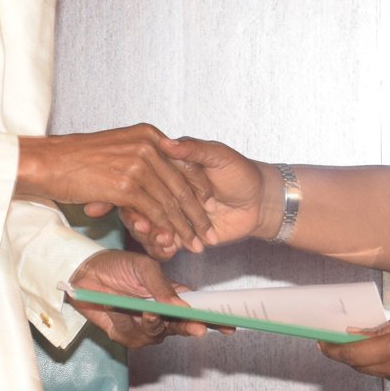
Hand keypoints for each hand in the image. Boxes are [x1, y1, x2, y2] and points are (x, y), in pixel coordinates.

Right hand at [17, 125, 217, 253]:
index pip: (185, 162)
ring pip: (172, 201)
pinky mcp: (126, 184)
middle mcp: (148, 145)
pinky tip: (172, 242)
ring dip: (186, 226)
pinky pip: (155, 211)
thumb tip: (155, 174)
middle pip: (182, 183)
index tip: (208, 206)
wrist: (47, 161)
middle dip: (197, 212)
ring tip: (196, 243)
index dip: (199, 187)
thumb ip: (138, 155)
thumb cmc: (74, 158)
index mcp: (148, 134)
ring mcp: (138, 164)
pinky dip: (166, 229)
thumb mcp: (115, 147)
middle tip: (207, 231)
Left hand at [66, 248, 209, 346]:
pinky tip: (116, 308)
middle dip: (189, 327)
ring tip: (145, 310)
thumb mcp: (144, 269)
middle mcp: (161, 314)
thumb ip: (162, 288)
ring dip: (153, 323)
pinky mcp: (124, 334)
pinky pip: (131, 336)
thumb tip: (184, 308)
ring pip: (157, 335)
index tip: (229, 326)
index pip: (197, 310)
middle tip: (197, 327)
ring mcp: (143, 327)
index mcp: (172, 296)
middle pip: (181, 327)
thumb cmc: (117, 265)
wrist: (83, 272)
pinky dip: (125, 322)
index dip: (214, 319)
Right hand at [92, 135, 273, 259]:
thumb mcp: (218, 155)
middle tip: (143, 228)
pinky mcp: (182, 233)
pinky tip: (170, 249)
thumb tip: (167, 142)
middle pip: (141, 206)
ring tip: (164, 240)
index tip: (129, 201)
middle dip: (138, 220)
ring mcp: (173, 213)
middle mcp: (167, 191)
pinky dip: (163, 248)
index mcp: (170, 169)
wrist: (260, 201)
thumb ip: (193, 149)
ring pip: (150, 227)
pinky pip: (164, 243)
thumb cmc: (240, 172)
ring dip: (152, 236)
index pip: (143, 179)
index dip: (134, 190)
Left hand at [318, 303, 389, 390]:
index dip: (333, 350)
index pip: (352, 355)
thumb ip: (388, 326)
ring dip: (372, 358)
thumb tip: (365, 332)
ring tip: (373, 337)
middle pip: (361, 367)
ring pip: (380, 372)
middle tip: (339, 338)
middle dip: (348, 354)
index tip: (321, 342)